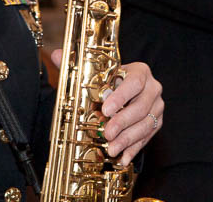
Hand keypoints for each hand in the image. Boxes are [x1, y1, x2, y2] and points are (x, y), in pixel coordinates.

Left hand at [50, 50, 162, 165]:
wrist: (128, 90)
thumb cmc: (111, 81)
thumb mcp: (97, 73)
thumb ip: (77, 66)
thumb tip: (55, 55)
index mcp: (140, 71)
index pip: (134, 83)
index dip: (120, 97)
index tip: (105, 110)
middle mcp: (153, 88)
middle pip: (140, 107)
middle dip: (122, 122)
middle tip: (106, 134)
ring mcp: (157, 107)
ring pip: (145, 124)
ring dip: (127, 139)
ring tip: (112, 148)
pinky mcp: (157, 122)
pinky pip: (147, 137)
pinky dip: (134, 148)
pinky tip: (123, 157)